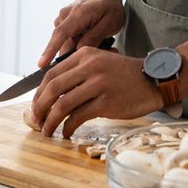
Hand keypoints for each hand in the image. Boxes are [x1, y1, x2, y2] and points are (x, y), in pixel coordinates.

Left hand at [30, 47, 161, 137]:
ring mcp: (99, 83)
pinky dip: (68, 127)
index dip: (39, 93)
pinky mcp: (107, 101)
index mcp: (85, 55)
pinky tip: (66, 132)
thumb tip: (51, 95)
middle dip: (40, 108)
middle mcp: (90, 66)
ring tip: (47, 131)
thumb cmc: (124, 75)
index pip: (51, 74)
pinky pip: (79, 116)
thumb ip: (78, 73)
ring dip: (51, 121)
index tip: (35, 107)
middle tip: (36, 121)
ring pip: (63, 104)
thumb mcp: (100, 63)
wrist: (153, 80)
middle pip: (53, 88)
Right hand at [37, 0, 124, 68]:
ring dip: (78, 49)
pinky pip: (67, 40)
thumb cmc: (109, 6)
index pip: (60, 34)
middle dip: (77, 54)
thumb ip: (94, 37)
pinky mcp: (62, 24)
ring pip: (66, 44)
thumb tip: (78, 52)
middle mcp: (65, 16)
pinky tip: (90, 39)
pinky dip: (77, 44)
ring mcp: (62, 20)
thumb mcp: (110, 22)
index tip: (41, 64)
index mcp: (77, 14)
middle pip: (63, 45)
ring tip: (98, 42)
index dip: (50, 50)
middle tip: (99, 51)